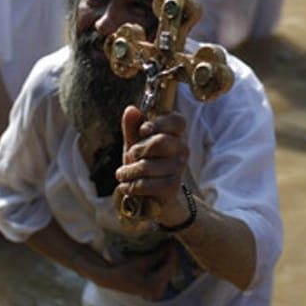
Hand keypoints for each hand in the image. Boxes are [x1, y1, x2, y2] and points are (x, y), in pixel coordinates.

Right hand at [89, 241, 178, 299]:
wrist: (111, 279)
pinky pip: (162, 275)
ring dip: (167, 260)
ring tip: (167, 247)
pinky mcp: (153, 289)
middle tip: (170, 243)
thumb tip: (170, 244)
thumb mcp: (142, 261)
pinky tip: (162, 256)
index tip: (172, 242)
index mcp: (155, 286)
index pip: (169, 267)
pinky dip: (163, 266)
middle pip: (170, 271)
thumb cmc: (124, 270)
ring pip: (167, 273)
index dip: (172, 254)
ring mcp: (156, 291)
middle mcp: (158, 292)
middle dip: (170, 257)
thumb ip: (158, 254)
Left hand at [115, 107, 190, 228]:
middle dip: (137, 150)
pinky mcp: (172, 187)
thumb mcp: (134, 143)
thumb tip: (131, 109)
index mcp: (175, 133)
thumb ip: (132, 127)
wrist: (150, 195)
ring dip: (129, 171)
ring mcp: (179, 169)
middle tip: (130, 157)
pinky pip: (147, 184)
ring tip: (123, 174)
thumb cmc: (144, 163)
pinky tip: (127, 186)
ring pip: (148, 166)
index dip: (159, 123)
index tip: (143, 130)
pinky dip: (133, 186)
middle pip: (160, 142)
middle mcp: (182, 149)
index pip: (177, 121)